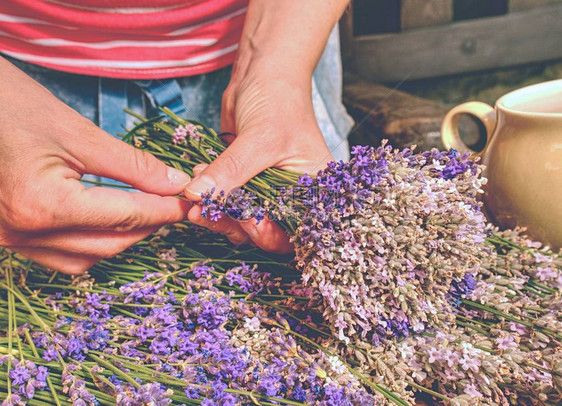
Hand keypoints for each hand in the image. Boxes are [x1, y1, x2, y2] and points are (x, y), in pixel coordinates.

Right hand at [0, 58, 189, 273]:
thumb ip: (132, 165)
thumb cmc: (11, 105)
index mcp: (44, 204)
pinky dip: (90, 244)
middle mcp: (24, 232)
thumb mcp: (78, 132)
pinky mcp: (6, 236)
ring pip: (86, 257)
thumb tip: (174, 184)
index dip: (163, 210)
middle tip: (171, 205)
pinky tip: (105, 223)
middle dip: (148, 227)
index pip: (125, 216)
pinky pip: (59, 256)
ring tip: (143, 212)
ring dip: (121, 239)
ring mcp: (10, 239)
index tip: (187, 202)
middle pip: (109, 244)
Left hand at [184, 66, 332, 253]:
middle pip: (264, 230)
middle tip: (205, 211)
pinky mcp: (244, 180)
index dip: (269, 233)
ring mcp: (266, 189)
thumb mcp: (260, 138)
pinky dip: (210, 196)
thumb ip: (231, 171)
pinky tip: (196, 182)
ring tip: (195, 198)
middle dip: (234, 224)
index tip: (243, 220)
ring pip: (241, 218)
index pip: (294, 230)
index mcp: (314, 191)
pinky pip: (226, 199)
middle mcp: (292, 195)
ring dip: (216, 211)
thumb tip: (197, 195)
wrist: (263, 71)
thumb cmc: (279, 99)